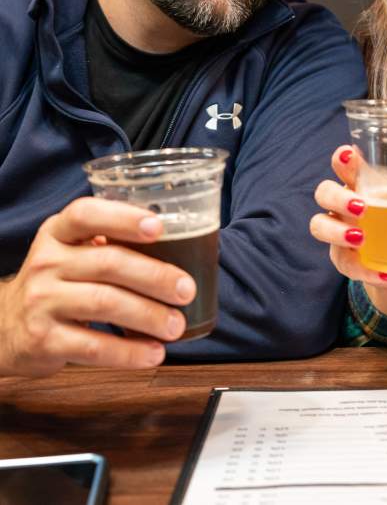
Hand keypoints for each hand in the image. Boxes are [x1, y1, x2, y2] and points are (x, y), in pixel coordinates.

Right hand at [0, 197, 196, 377]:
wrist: (5, 326)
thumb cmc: (57, 282)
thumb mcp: (71, 251)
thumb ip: (109, 242)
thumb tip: (179, 245)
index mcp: (57, 232)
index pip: (86, 214)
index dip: (124, 218)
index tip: (159, 227)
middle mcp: (46, 262)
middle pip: (108, 262)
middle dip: (154, 276)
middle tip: (186, 290)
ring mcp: (41, 301)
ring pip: (105, 303)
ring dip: (148, 315)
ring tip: (176, 325)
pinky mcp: (43, 340)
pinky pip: (93, 346)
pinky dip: (129, 352)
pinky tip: (153, 353)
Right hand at [311, 146, 386, 318]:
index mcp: (360, 183)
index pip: (343, 164)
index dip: (341, 158)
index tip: (350, 155)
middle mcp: (342, 205)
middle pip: (323, 192)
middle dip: (337, 197)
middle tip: (362, 206)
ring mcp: (338, 231)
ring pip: (319, 225)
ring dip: (337, 231)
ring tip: (363, 238)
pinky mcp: (343, 259)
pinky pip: (346, 263)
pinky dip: (366, 270)